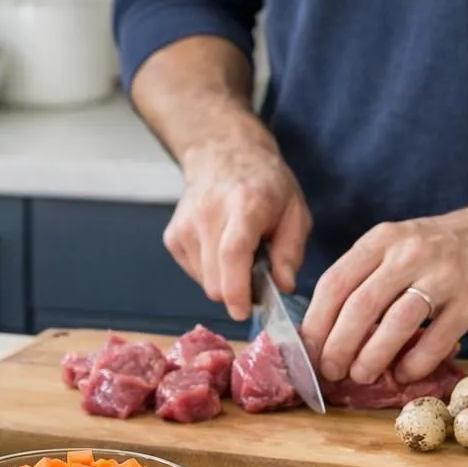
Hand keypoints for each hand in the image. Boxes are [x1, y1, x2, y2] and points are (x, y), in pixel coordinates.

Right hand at [164, 132, 311, 320]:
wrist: (223, 155)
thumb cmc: (265, 185)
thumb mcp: (295, 210)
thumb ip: (291, 250)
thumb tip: (283, 285)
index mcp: (244, 205)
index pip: (232, 254)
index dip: (237, 289)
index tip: (243, 311)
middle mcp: (208, 214)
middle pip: (214, 278)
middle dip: (236, 291)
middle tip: (256, 276)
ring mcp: (185, 225)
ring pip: (204, 281)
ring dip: (224, 280)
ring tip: (238, 254)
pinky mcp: (173, 236)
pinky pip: (194, 272)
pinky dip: (210, 271)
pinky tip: (220, 249)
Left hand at [299, 204, 467, 384]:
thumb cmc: (442, 246)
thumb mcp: (397, 243)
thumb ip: (365, 275)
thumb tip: (327, 327)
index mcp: (381, 240)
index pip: (334, 283)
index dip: (316, 322)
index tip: (307, 350)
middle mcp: (408, 254)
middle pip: (359, 307)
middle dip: (338, 346)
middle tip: (330, 371)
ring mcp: (443, 276)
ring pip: (395, 324)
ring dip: (371, 357)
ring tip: (361, 376)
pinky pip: (436, 339)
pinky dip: (415, 362)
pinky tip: (403, 374)